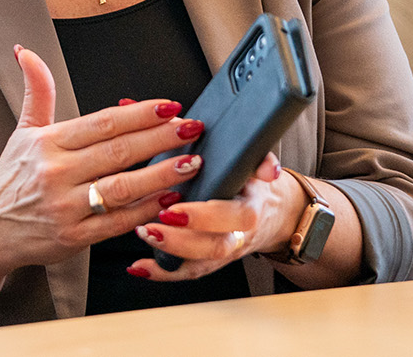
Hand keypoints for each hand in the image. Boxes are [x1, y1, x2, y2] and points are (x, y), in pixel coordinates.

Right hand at [0, 45, 207, 270]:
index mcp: (47, 143)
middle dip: (160, 138)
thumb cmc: (10, 180)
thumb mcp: (21, 132)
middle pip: (118, 151)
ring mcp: (65, 206)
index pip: (101, 123)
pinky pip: (118, 222)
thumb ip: (36, 92)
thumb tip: (25, 51)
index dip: (138, 114)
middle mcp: (55, 172)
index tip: (169, 106)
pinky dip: (146, 210)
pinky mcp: (73, 237)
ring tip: (191, 162)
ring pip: (122, 187)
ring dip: (161, 173)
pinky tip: (170, 199)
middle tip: (191, 127)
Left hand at [126, 152, 299, 280]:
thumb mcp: (252, 157)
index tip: (176, 203)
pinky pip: (187, 272)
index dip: (206, 214)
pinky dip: (162, 271)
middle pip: (217, 244)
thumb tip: (221, 140)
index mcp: (249, 204)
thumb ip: (242, 146)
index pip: (235, 214)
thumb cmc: (250, 179)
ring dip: (171, 251)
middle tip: (157, 220)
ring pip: (202, 261)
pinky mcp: (209, 261)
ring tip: (145, 232)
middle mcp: (239, 232)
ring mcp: (224, 250)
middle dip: (184, 236)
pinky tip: (138, 266)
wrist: (274, 213)